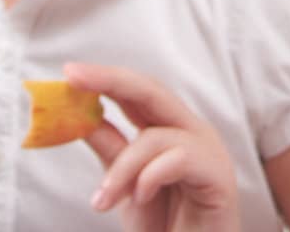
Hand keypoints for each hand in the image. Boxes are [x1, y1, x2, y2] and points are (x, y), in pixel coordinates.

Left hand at [66, 62, 239, 231]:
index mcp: (171, 130)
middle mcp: (192, 132)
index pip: (138, 93)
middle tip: (74, 79)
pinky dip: (150, 177)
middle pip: (152, 91)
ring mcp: (209, 151)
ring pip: (156, 135)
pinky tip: (140, 199)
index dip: (105, 78)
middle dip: (110, 81)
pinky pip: (179, 159)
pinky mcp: (219, 175)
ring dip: (122, 168)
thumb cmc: (166, 227)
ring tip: (103, 200)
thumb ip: (111, 150)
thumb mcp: (126, 186)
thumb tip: (80, 117)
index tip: (69, 73)